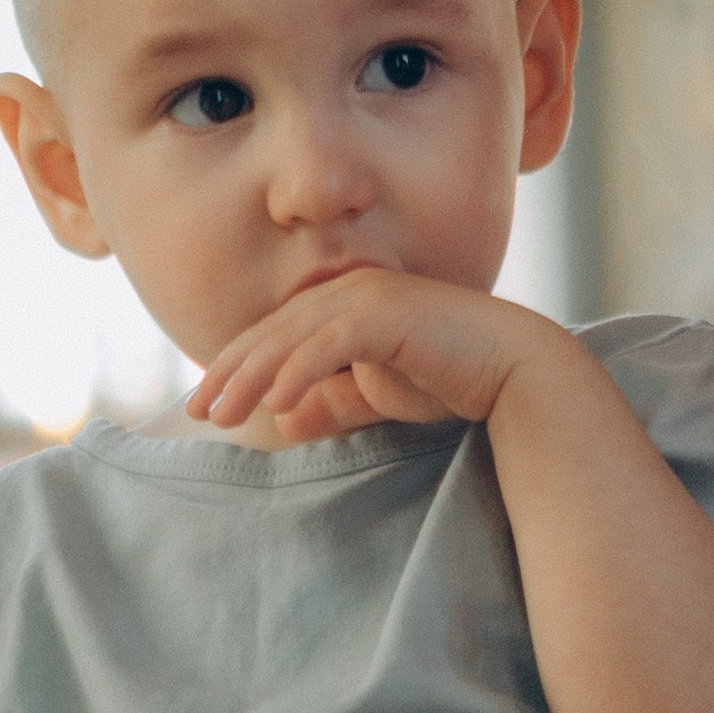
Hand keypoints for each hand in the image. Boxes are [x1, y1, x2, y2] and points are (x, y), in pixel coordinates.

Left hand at [189, 268, 577, 443]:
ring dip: (253, 376)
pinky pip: (332, 343)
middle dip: (230, 372)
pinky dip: (300, 369)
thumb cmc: (451, 379)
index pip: (276, 336)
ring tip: (223, 412)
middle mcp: (350, 292)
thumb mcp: (376, 397)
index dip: (236, 368)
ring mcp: (370, 298)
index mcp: (343, 304)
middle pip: (273, 333)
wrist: (513, 370)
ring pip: (293, 337)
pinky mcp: (389, 314)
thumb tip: (286, 421)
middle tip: (199, 411)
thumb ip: (333, 401)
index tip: (206, 404)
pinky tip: (276, 400)